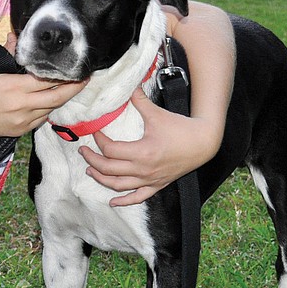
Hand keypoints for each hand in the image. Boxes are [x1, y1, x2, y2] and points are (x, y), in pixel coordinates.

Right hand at [0, 34, 85, 144]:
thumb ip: (5, 53)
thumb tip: (15, 36)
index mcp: (14, 87)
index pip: (46, 80)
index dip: (63, 75)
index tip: (75, 69)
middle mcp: (22, 105)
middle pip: (56, 98)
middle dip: (73, 89)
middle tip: (85, 79)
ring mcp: (23, 120)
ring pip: (51, 109)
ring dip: (62, 98)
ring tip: (71, 87)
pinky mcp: (22, 130)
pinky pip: (42, 119)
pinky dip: (49, 109)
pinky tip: (51, 100)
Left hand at [79, 87, 221, 205]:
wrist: (202, 143)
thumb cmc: (180, 128)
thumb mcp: (157, 113)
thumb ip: (139, 100)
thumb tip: (129, 85)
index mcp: (142, 152)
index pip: (110, 150)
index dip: (99, 141)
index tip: (95, 132)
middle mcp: (143, 169)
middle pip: (108, 169)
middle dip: (92, 160)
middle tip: (83, 152)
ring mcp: (149, 180)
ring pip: (118, 185)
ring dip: (101, 179)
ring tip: (90, 171)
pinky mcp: (156, 185)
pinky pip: (137, 198)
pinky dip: (123, 201)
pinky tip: (112, 202)